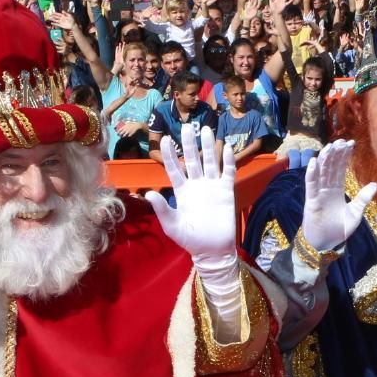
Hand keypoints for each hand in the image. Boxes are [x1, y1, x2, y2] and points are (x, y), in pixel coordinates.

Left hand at [144, 129, 237, 271]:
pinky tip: (226, 147)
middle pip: (192, 159)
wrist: (213, 250)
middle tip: (187, 126)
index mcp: (181, 191)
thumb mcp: (172, 226)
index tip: (167, 140)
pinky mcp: (226, 191)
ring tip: (206, 129)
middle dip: (190, 143)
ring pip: (209, 161)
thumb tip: (148, 193)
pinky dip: (227, 160)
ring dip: (208, 146)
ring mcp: (212, 186)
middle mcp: (196, 185)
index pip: (174, 168)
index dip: (171, 155)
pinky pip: (228, 172)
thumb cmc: (190, 240)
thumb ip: (161, 209)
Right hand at [299, 138, 376, 254]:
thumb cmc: (339, 230)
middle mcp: (326, 189)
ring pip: (321, 172)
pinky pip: (311, 185)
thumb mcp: (356, 213)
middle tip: (342, 140)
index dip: (344, 157)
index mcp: (336, 190)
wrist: (327, 244)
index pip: (340, 169)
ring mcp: (318, 193)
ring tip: (330, 146)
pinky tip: (314, 162)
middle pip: (331, 167)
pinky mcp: (311, 201)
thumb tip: (376, 184)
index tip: (350, 144)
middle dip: (336, 154)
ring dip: (325, 159)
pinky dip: (312, 173)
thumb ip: (363, 199)